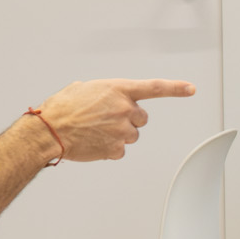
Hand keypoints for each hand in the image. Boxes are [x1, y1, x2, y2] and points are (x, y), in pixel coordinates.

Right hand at [31, 79, 198, 161]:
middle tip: (105, 120)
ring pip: (131, 135)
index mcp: (118, 89)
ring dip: (118, 134)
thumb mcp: (83, 88)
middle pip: (141, 118)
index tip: (191, 89)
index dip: (176, 89)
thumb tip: (105, 98)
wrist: (48, 131)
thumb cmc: (62, 109)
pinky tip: (93, 142)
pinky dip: (109, 148)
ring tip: (95, 131)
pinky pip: (121, 150)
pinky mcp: (117, 148)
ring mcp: (122, 130)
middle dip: (128, 119)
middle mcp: (125, 108)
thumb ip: (104, 92)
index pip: (154, 88)